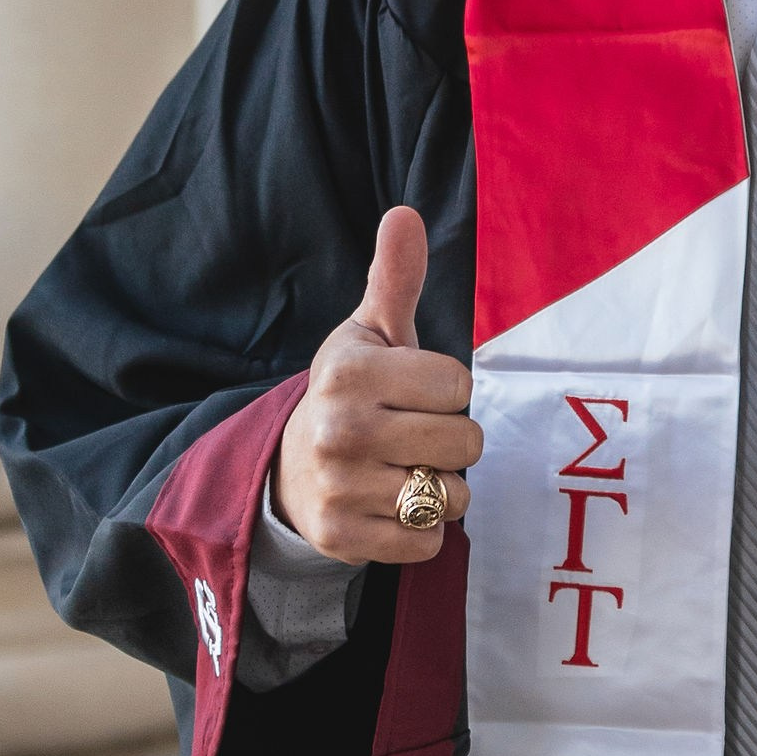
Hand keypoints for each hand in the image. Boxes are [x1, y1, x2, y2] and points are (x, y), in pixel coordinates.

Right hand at [272, 206, 481, 564]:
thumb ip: (395, 278)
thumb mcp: (370, 333)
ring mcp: (339, 487)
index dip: (450, 392)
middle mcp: (340, 429)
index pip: (460, 387)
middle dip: (453, 443)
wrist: (290, 470)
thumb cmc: (352, 394)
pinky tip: (392, 507)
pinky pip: (428, 542)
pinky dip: (423, 531)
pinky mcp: (343, 538)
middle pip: (466, 443)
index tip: (415, 393)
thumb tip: (405, 213)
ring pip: (452, 497)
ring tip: (404, 471)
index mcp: (350, 372)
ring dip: (443, 490)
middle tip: (414, 437)